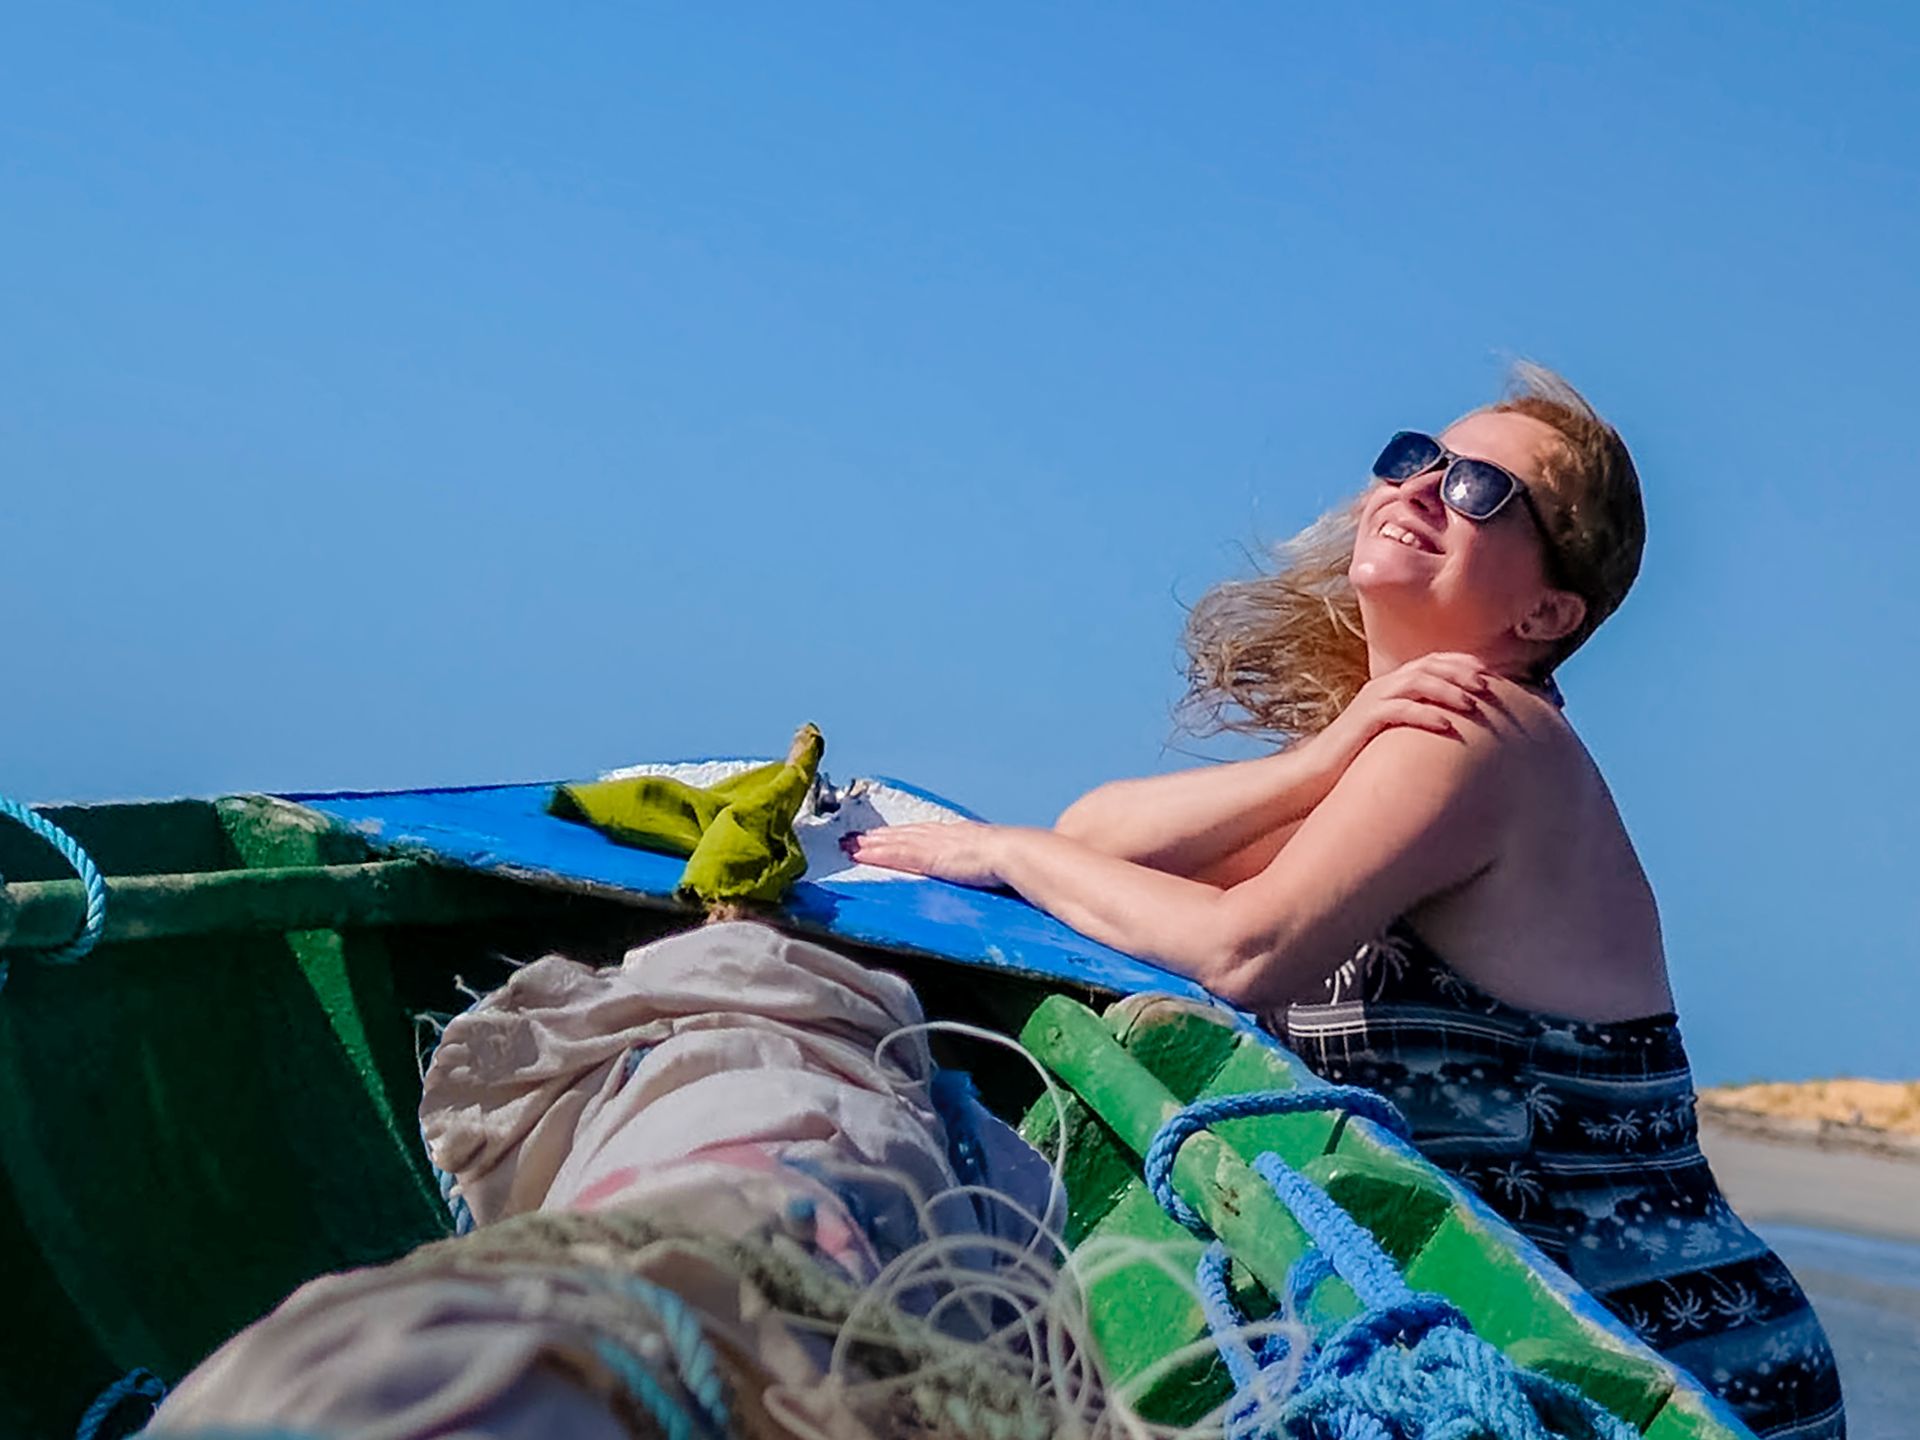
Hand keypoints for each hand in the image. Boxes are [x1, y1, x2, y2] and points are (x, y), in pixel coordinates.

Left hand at [841, 821, 1011, 887]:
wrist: (1014, 853)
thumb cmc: (1014, 859)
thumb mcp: (995, 860)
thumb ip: (985, 863)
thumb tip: (989, 870)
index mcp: (960, 835)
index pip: (925, 834)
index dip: (904, 835)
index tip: (888, 836)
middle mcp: (942, 834)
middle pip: (904, 834)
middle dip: (879, 837)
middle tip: (855, 838)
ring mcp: (933, 844)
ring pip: (894, 842)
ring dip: (871, 844)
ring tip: (849, 845)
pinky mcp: (928, 857)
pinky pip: (895, 855)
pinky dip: (876, 854)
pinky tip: (860, 855)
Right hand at [1304, 652, 1494, 784]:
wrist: (1313, 774)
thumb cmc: (1357, 758)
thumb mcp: (1392, 734)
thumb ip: (1415, 722)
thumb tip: (1455, 728)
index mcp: (1390, 686)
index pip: (1431, 661)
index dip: (1462, 662)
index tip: (1490, 673)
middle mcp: (1381, 687)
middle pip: (1427, 665)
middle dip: (1460, 671)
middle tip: (1487, 685)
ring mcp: (1370, 702)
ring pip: (1415, 682)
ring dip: (1447, 690)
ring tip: (1472, 704)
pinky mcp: (1362, 721)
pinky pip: (1398, 710)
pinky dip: (1425, 715)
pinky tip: (1447, 727)